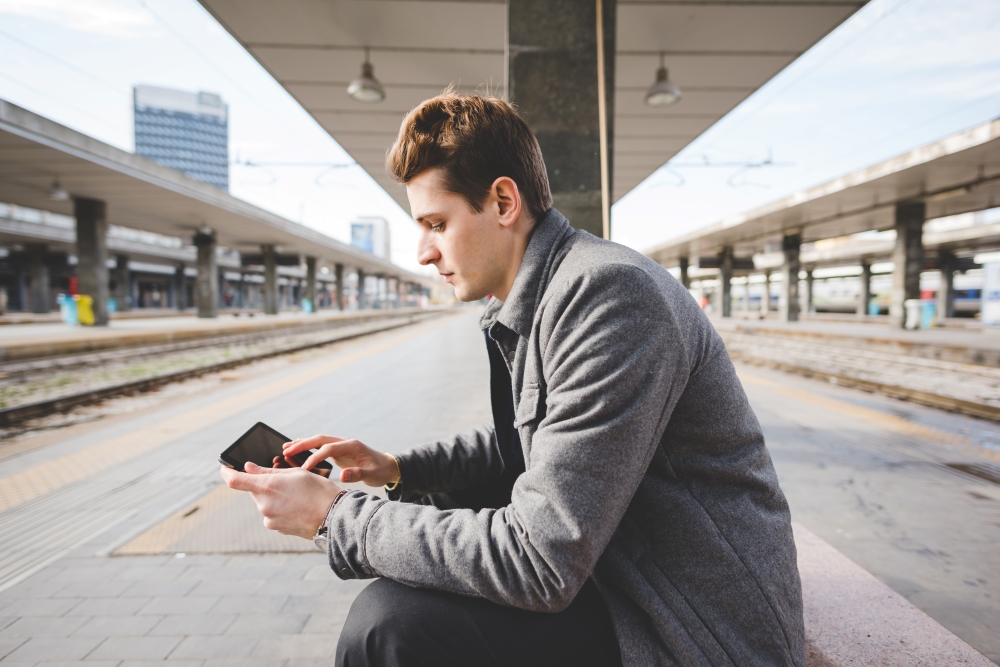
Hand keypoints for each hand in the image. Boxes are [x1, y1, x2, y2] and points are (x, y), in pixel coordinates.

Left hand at [220, 462, 340, 538]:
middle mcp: (264, 505)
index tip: (224, 468)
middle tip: (286, 481)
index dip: (226, 472)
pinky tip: (299, 506)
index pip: (235, 481)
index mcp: (267, 487)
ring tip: (299, 496)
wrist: (334, 517)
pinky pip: (274, 514)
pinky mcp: (277, 529)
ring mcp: (270, 519)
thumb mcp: (296, 473)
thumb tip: (249, 468)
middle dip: (265, 485)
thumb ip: (269, 471)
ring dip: (275, 497)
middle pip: (255, 491)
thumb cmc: (319, 491)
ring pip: (265, 503)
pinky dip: (282, 508)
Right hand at [283, 435, 399, 486]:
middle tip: (285, 451)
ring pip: (318, 441)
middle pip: (320, 440)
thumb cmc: (380, 471)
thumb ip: (357, 474)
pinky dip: (308, 448)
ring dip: (302, 444)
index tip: (304, 468)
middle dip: (302, 445)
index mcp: (352, 446)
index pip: (328, 448)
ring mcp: (341, 445)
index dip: (315, 457)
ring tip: (285, 448)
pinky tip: (296, 450)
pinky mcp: (338, 451)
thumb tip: (342, 476)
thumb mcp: (372, 475)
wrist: (388, 467)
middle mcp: (345, 442)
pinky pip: (320, 447)